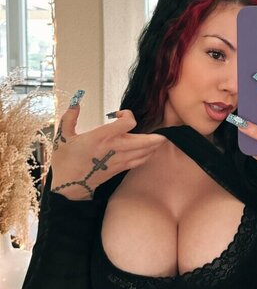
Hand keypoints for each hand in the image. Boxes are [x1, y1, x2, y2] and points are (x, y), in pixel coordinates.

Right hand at [50, 99, 166, 200]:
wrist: (68, 186)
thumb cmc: (65, 160)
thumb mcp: (62, 135)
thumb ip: (69, 117)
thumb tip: (75, 103)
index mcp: (100, 136)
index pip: (127, 123)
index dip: (128, 115)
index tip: (119, 114)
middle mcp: (114, 148)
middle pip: (144, 140)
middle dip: (156, 136)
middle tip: (163, 131)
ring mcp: (119, 159)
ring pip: (145, 152)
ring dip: (154, 145)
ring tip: (159, 139)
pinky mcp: (120, 169)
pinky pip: (140, 161)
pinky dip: (148, 155)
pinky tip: (149, 150)